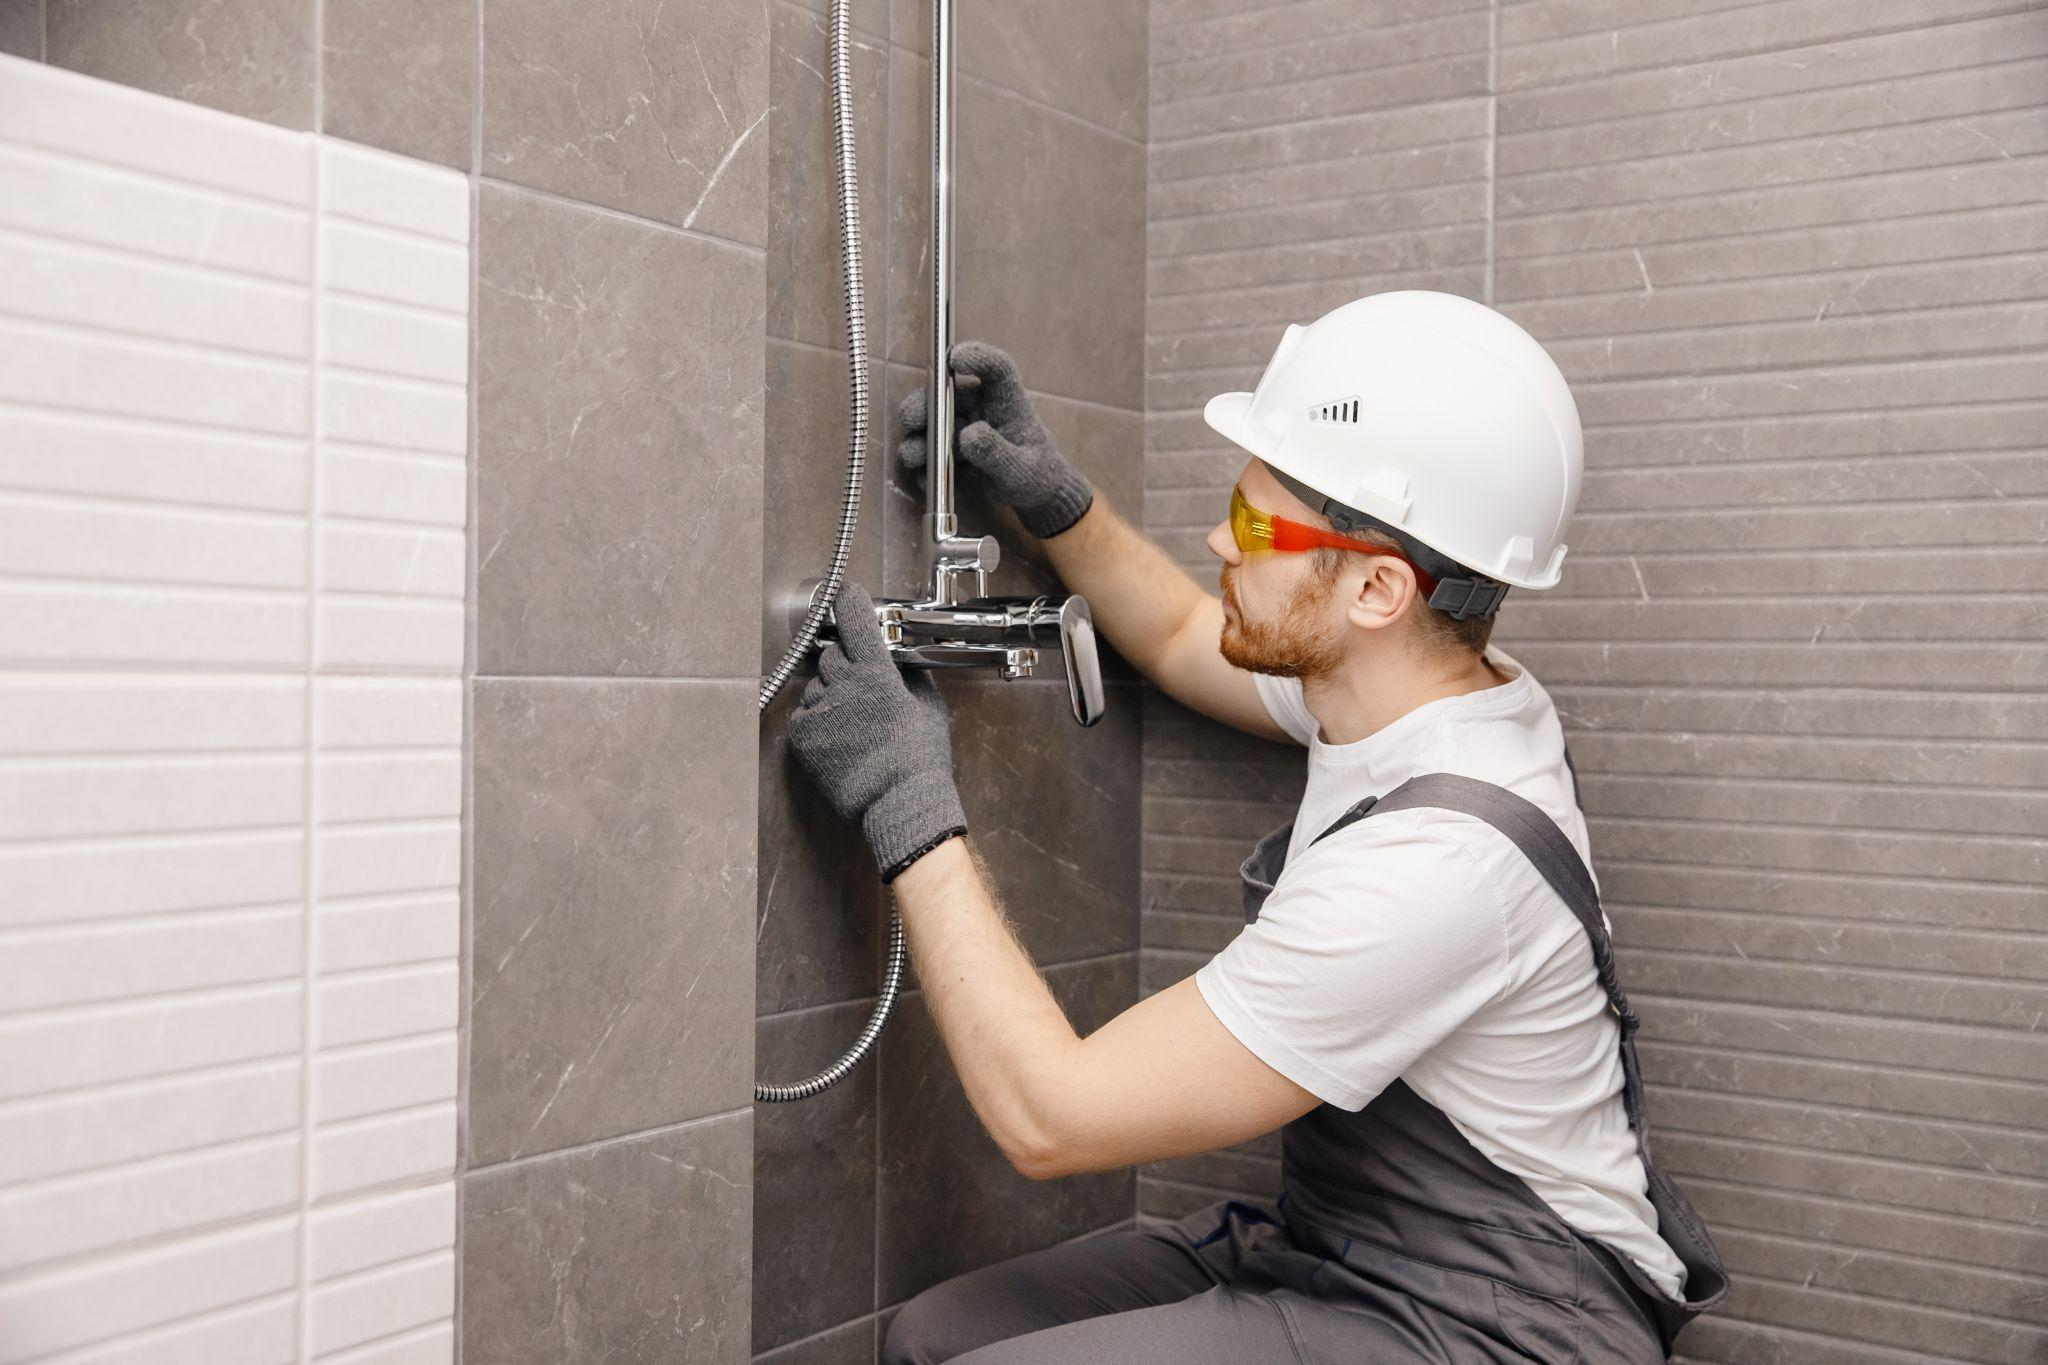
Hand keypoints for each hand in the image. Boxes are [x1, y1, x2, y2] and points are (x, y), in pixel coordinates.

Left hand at [787, 581, 968, 882]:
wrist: (897, 804)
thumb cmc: (919, 759)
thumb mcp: (929, 709)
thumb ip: (912, 677)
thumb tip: (900, 659)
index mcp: (877, 675)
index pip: (855, 622)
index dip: (849, 603)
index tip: (845, 594)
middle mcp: (843, 687)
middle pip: (831, 654)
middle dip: (844, 662)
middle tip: (859, 686)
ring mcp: (819, 712)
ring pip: (816, 685)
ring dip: (830, 693)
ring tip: (852, 721)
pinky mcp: (802, 736)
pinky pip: (805, 713)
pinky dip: (817, 719)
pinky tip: (839, 737)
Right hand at [898, 341, 1094, 539]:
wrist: (1031, 500)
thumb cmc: (1035, 476)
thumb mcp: (1021, 470)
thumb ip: (997, 453)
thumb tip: (967, 436)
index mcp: (1008, 403)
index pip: (997, 371)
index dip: (978, 358)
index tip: (955, 359)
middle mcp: (981, 409)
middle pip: (950, 394)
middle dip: (926, 404)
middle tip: (910, 418)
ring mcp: (962, 429)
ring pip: (933, 422)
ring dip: (919, 436)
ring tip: (913, 455)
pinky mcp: (949, 451)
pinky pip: (931, 454)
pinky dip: (924, 466)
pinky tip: (927, 480)